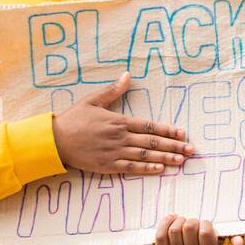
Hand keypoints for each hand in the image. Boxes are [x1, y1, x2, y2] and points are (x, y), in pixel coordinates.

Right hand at [51, 72, 194, 174]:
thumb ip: (112, 90)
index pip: (149, 126)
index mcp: (119, 121)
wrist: (54, 140)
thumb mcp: (92, 100)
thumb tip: (127, 75)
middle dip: (174, 146)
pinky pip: (131, 168)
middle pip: (152, 142)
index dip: (168, 130)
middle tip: (191, 150)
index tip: (183, 133)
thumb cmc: (73, 119)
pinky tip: (160, 169)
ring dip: (165, 158)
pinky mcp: (107, 166)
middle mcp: (120, 137)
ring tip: (181, 161)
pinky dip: (147, 169)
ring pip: (145, 156)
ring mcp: (114, 153)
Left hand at [154, 214, 244, 244]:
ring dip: (179, 220)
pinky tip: (172, 219)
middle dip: (192, 220)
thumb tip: (239, 243)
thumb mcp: (223, 241)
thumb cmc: (210, 243)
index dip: (204, 223)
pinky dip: (165, 222)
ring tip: (183, 221)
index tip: (205, 223)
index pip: (205, 233)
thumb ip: (233, 238)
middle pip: (188, 228)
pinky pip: (160, 235)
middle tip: (194, 222)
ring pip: (174, 230)